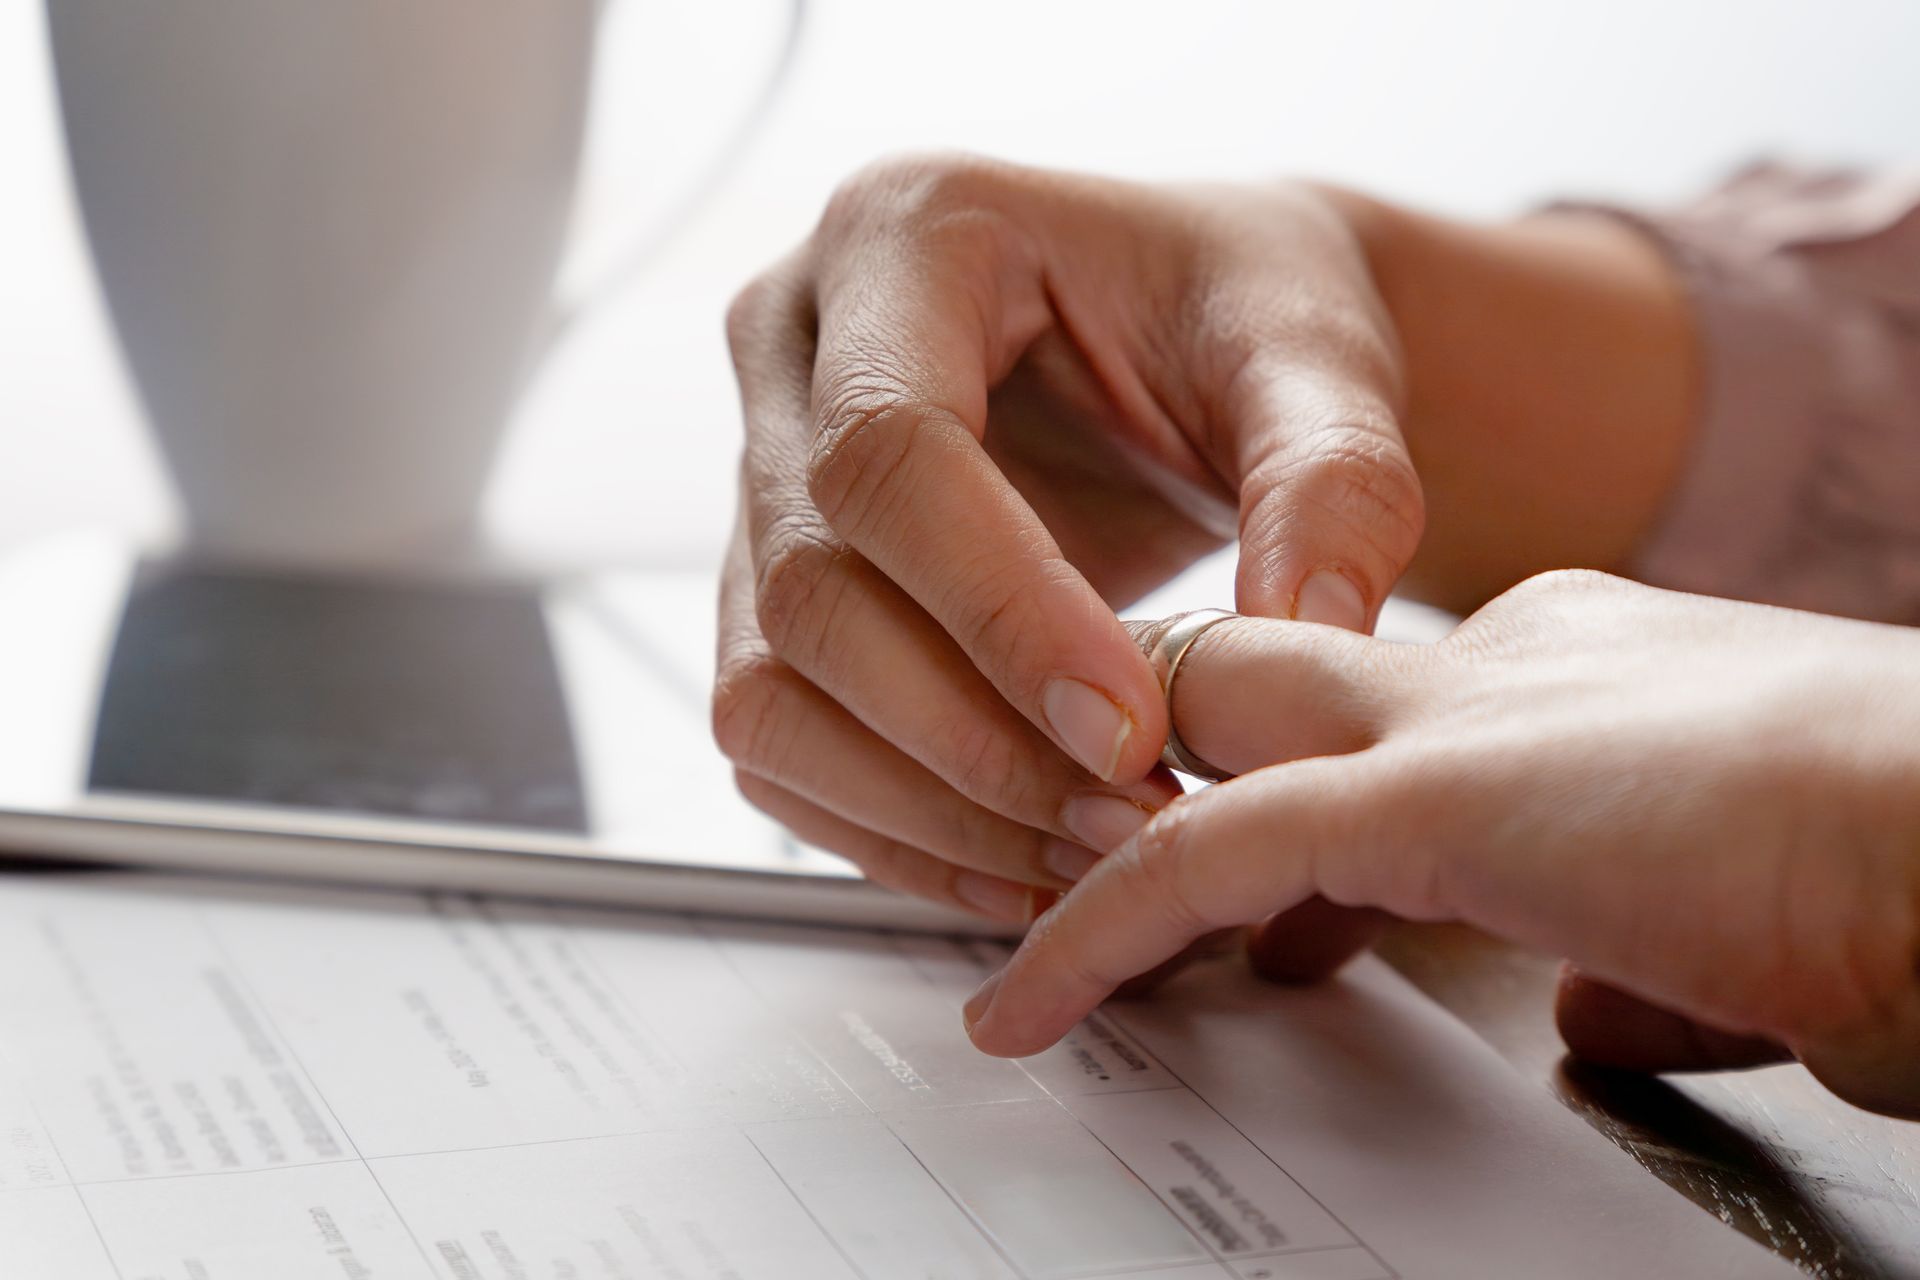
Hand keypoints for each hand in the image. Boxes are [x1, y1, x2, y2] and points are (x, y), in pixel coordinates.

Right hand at [714, 156, 1421, 920]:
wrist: (1188, 344)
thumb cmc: (1237, 314)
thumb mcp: (1317, 356)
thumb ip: (1333, 476)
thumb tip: (1310, 631)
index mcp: (903, 234)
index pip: (889, 447)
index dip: (998, 609)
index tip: (1132, 728)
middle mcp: (793, 347)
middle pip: (810, 587)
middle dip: (969, 736)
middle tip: (1130, 812)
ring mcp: (761, 474)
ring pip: (768, 687)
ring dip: (924, 804)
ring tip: (1091, 852)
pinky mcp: (770, 587)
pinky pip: (779, 741)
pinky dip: (891, 828)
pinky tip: (1023, 858)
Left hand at [962, 571, 1919, 1117]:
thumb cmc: (1913, 863)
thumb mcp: (1746, 926)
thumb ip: (1644, 955)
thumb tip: (1595, 1012)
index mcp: (1582, 675)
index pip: (1380, 708)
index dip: (1301, 785)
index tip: (1267, 883)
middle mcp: (1507, 663)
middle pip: (1263, 679)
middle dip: (1168, 763)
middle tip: (1088, 851)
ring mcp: (1460, 717)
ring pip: (1209, 738)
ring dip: (1110, 830)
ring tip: (1026, 924)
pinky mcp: (1427, 797)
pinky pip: (1201, 859)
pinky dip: (1098, 933)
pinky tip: (1032, 1004)